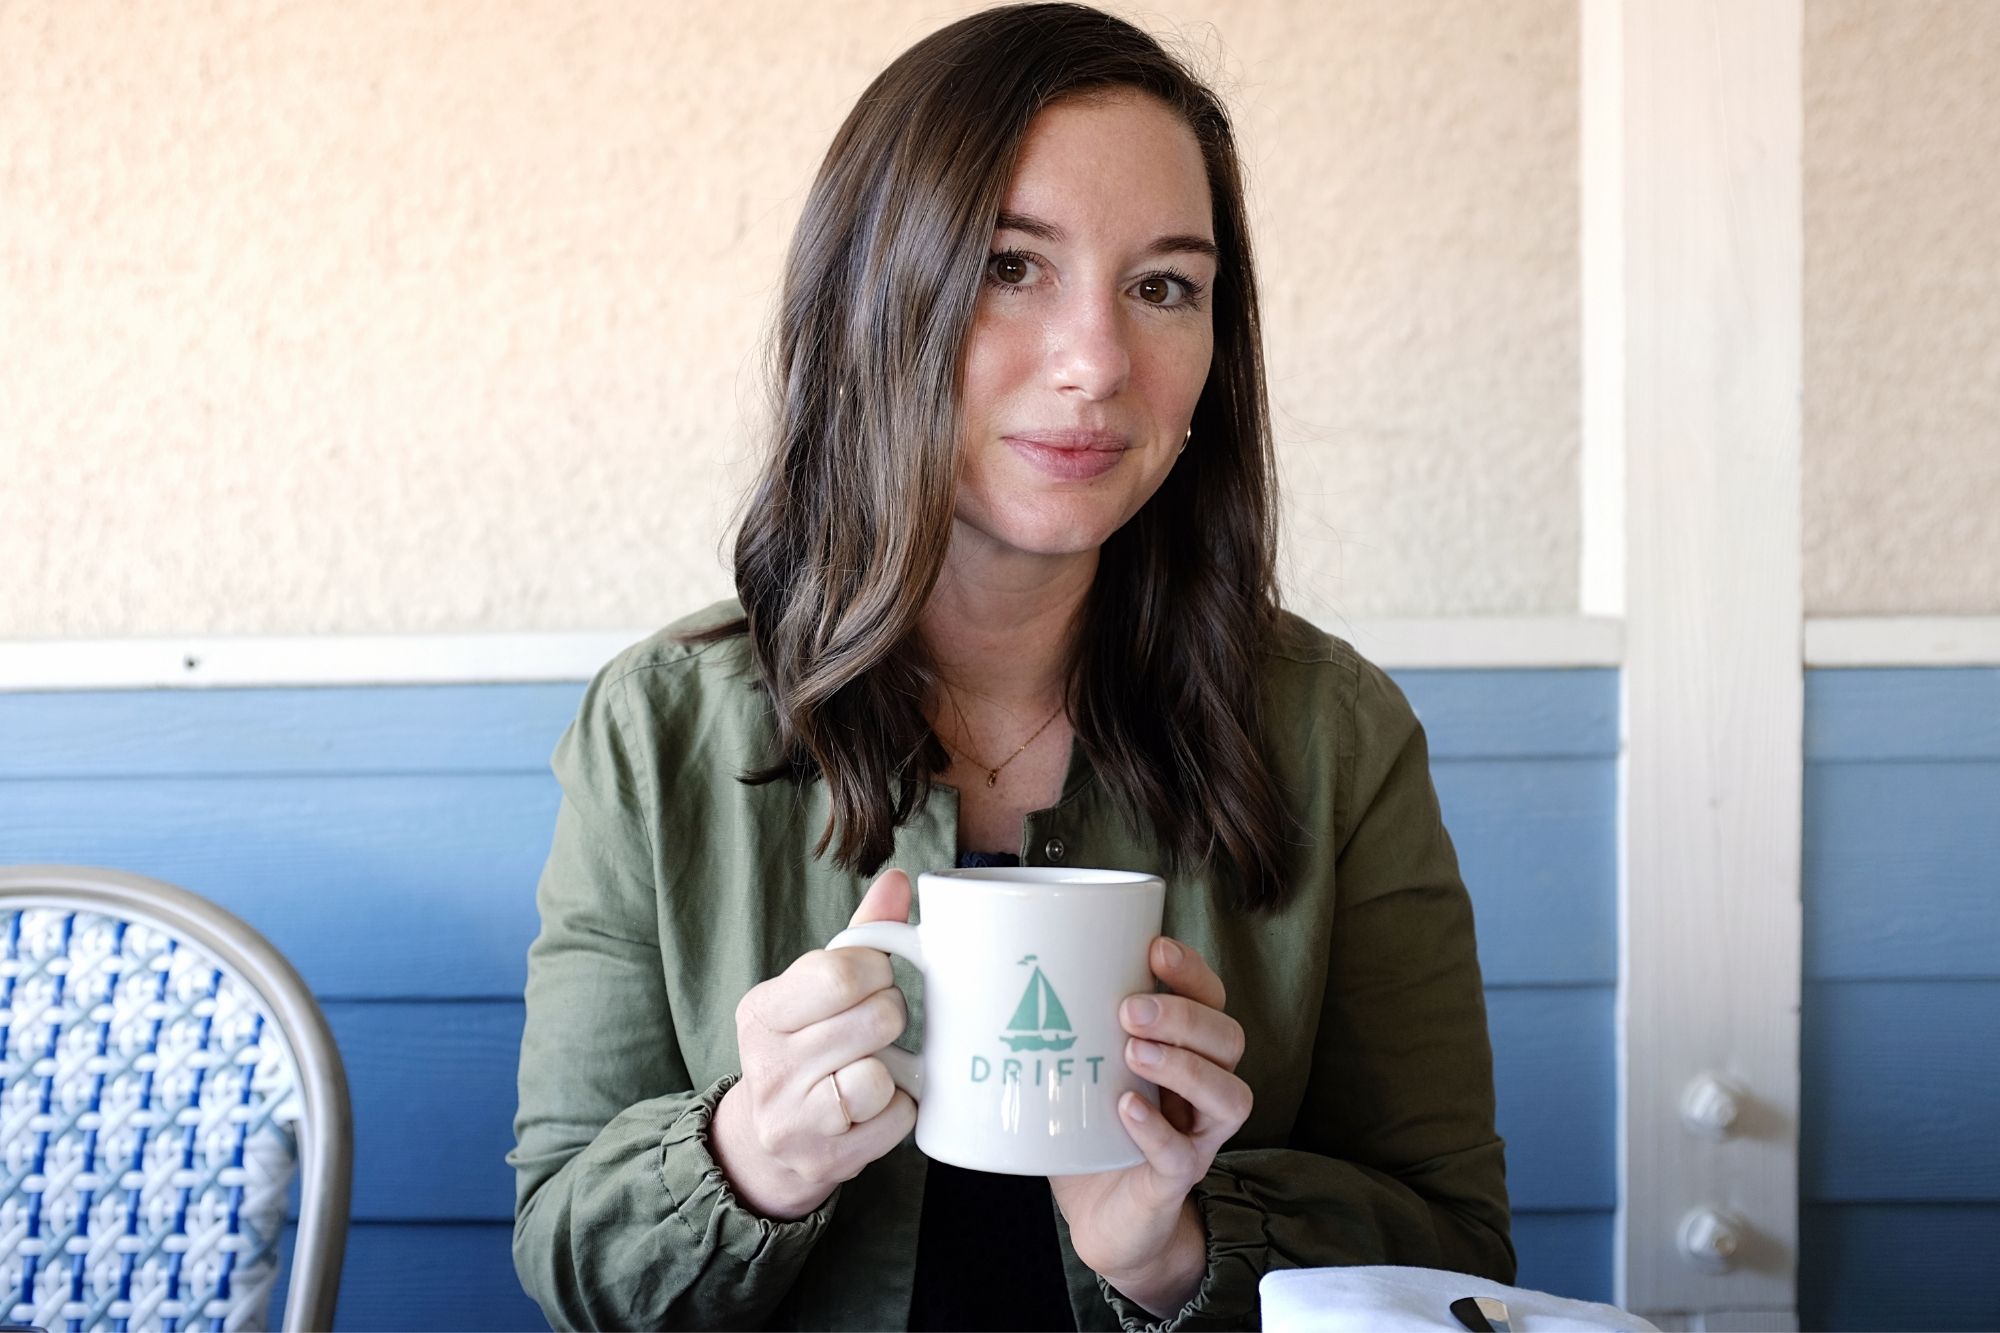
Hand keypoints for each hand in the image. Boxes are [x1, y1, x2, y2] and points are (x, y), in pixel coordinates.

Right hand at [710, 870, 918, 1218]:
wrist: (768, 1144)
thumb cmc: (805, 1048)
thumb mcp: (814, 990)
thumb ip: (859, 935)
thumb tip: (897, 880)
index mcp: (761, 1011)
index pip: (839, 972)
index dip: (877, 970)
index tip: (875, 978)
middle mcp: (768, 1065)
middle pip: (876, 1019)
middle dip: (892, 1016)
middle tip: (878, 1026)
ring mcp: (793, 1119)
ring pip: (882, 1076)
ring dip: (895, 1070)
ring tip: (875, 1067)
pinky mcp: (825, 1161)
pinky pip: (896, 1119)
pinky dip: (900, 1109)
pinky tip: (875, 1107)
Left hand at [1049, 936, 1252, 1316]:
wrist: (1102, 1219)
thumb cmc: (1088, 1133)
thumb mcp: (1073, 1069)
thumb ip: (1048, 1027)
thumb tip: (980, 969)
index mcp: (1183, 1051)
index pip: (1211, 999)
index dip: (1192, 970)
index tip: (1155, 948)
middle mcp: (1202, 1090)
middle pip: (1229, 1038)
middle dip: (1185, 1016)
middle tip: (1130, 1009)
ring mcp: (1196, 1137)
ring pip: (1229, 1095)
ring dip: (1184, 1066)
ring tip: (1133, 1053)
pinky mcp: (1175, 1181)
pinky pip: (1183, 1155)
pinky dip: (1156, 1129)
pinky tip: (1127, 1109)